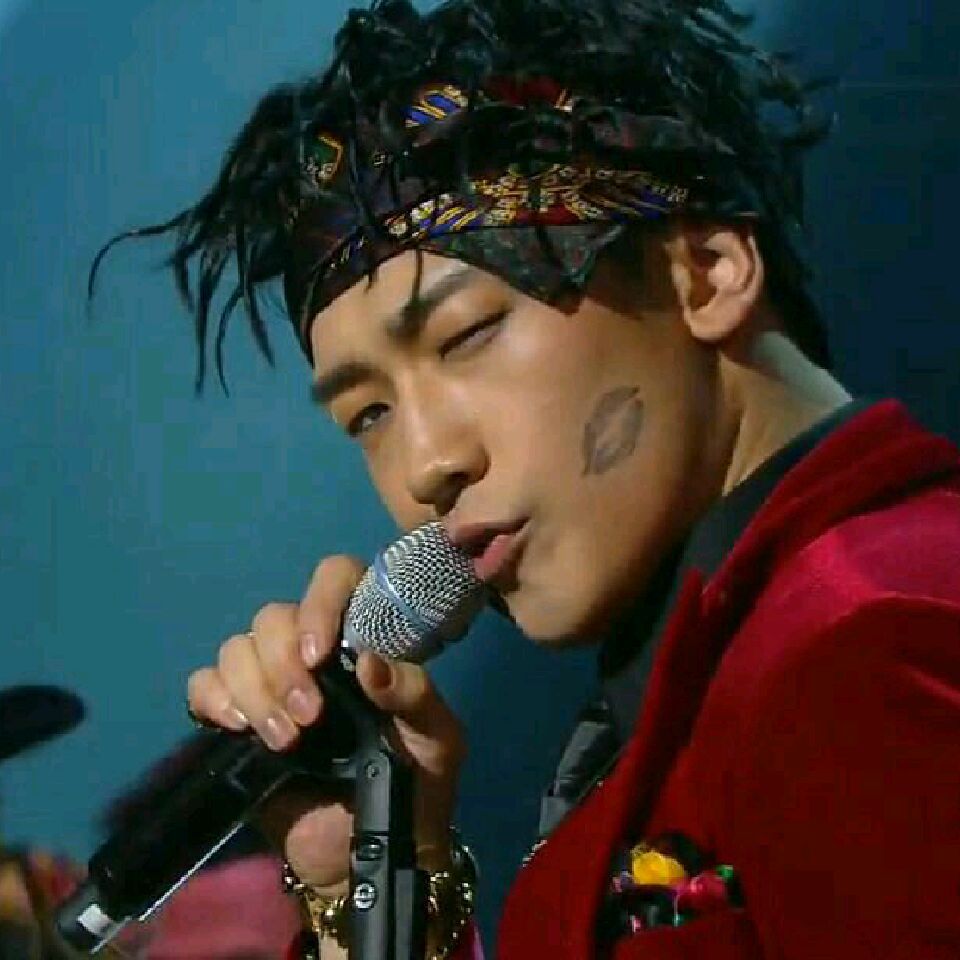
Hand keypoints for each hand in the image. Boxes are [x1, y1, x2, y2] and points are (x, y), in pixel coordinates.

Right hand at [186, 555, 466, 891]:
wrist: (371, 852)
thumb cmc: (416, 785)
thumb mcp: (436, 739)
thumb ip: (415, 695)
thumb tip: (368, 663)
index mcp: (363, 640)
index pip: (336, 579)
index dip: (320, 601)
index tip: (319, 654)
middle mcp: (313, 652)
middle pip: (274, 617)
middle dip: (283, 665)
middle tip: (310, 718)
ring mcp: (271, 684)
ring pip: (237, 648)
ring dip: (253, 690)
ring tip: (284, 740)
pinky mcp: (236, 720)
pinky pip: (203, 685)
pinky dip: (213, 699)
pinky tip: (237, 730)